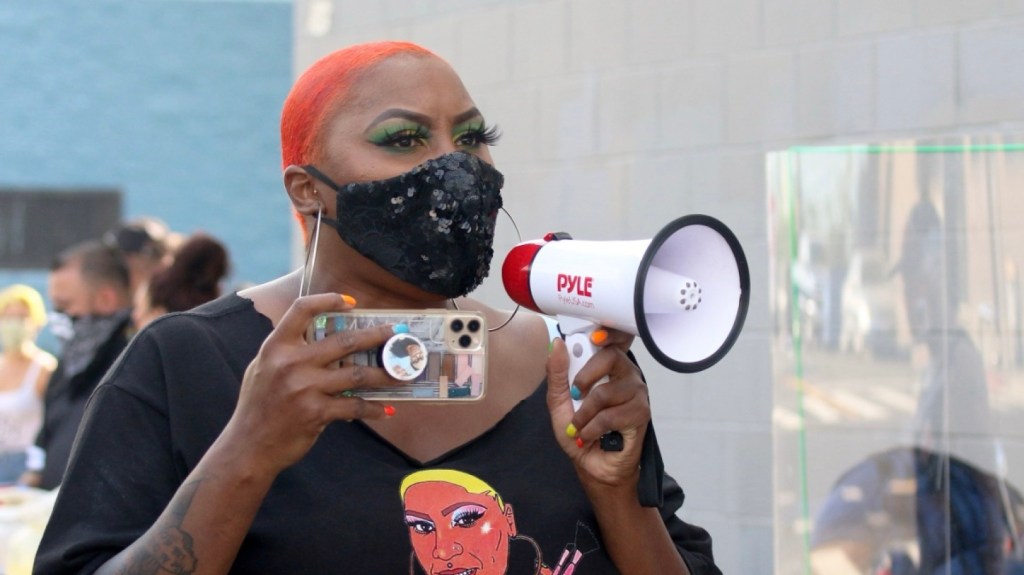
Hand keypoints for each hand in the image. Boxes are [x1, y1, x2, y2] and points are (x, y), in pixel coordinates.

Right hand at [224, 293, 398, 476]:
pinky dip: (372, 408)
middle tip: (398, 332)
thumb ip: (287, 351)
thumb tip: (322, 336)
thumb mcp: (262, 368)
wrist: (248, 446)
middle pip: (344, 341)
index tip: (350, 302)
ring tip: (403, 374)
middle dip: (376, 335)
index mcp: (276, 346)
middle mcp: (290, 363)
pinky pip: (354, 406)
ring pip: (357, 375)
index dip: (327, 300)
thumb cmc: (258, 405)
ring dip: (384, 374)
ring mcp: (304, 388)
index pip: (302, 310)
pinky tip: (385, 409)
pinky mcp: (316, 412)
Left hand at [546, 330, 649, 487]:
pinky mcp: (641, 413)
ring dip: (584, 414)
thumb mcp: (559, 401)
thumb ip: (557, 373)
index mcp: (608, 366)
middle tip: (575, 393)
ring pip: (605, 392)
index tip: (593, 337)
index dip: (607, 332)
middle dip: (586, 375)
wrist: (593, 464)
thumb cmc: (580, 431)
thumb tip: (556, 344)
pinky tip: (590, 436)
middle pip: (611, 357)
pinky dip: (592, 428)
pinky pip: (611, 415)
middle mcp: (625, 374)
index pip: (613, 339)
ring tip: (579, 426)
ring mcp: (636, 393)